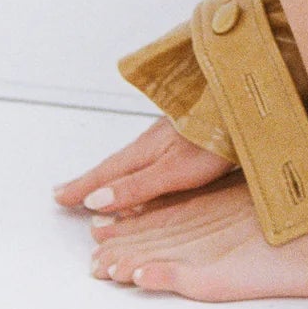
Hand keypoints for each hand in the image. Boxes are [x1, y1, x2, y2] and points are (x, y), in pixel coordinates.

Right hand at [53, 114, 234, 215]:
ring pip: (135, 158)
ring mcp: (172, 134)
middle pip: (116, 164)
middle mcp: (155, 140)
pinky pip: (153, 154)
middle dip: (92, 180)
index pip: (106, 174)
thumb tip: (95, 202)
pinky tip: (147, 170)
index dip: (83, 188)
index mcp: (146, 150)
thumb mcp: (173, 171)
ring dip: (114, 173)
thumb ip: (136, 187)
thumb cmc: (215, 140)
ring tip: (100, 183)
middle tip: (67, 191)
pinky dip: (139, 166)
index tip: (59, 197)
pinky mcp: (189, 133)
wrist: (248, 106)